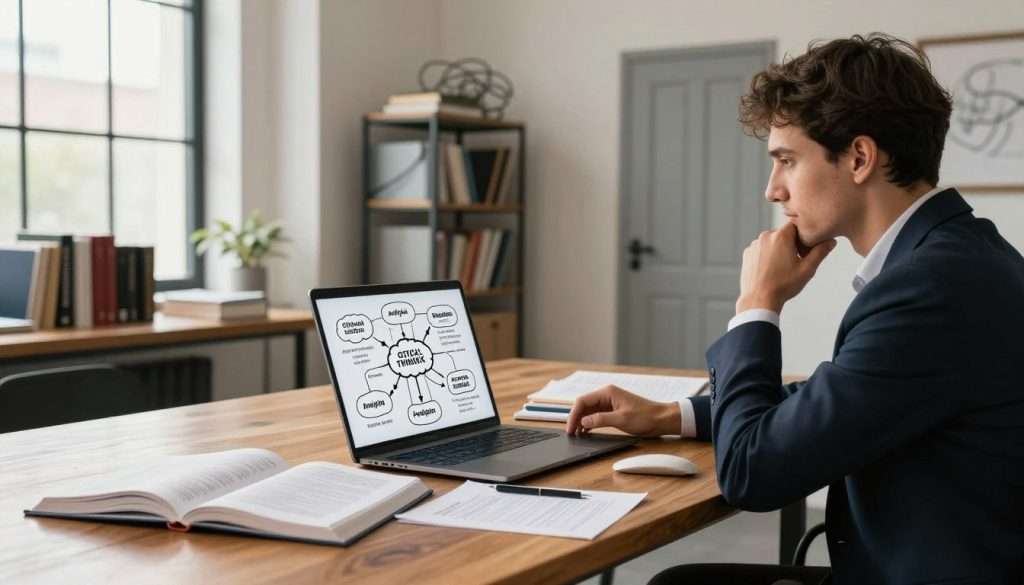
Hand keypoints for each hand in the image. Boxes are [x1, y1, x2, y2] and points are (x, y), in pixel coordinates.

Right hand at [565, 385, 680, 436]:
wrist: (661, 419)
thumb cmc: (645, 417)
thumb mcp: (621, 420)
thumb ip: (600, 419)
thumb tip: (583, 421)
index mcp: (607, 393)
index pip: (582, 401)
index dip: (573, 415)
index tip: (570, 428)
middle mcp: (606, 395)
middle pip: (584, 405)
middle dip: (575, 418)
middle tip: (571, 433)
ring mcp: (609, 403)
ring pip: (589, 410)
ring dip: (582, 421)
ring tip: (577, 433)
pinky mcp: (613, 410)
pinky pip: (596, 415)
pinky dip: (589, 422)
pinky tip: (586, 431)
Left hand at [736, 222, 835, 313]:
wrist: (759, 299)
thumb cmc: (783, 285)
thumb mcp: (807, 269)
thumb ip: (820, 252)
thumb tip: (830, 241)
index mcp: (780, 236)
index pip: (796, 226)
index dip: (802, 237)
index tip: (804, 250)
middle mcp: (765, 237)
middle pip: (783, 234)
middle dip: (790, 244)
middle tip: (794, 261)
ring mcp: (754, 245)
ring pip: (771, 242)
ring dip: (778, 250)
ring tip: (782, 268)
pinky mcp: (747, 254)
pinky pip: (761, 250)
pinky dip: (766, 256)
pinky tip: (771, 270)